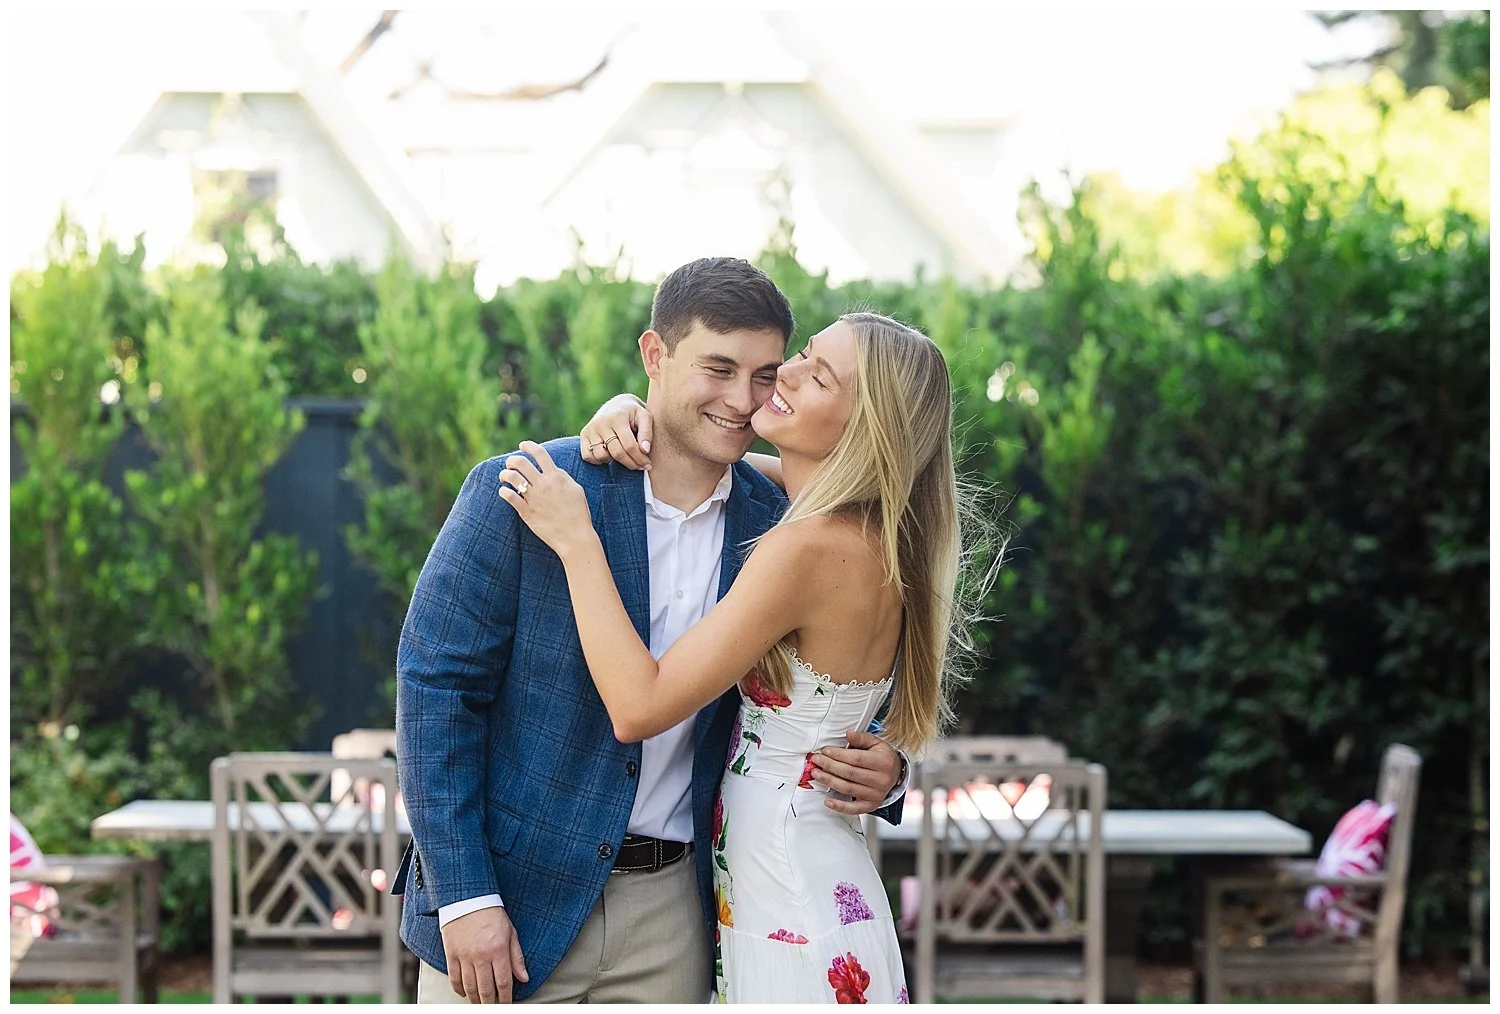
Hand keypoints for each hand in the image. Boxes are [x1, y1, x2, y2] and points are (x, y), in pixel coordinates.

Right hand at [440, 906, 528, 1002]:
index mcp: (498, 950)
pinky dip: (459, 990)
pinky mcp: (451, 955)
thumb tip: (524, 978)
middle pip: (486, 989)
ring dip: (475, 1000)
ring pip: (470, 987)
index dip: (506, 998)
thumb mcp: (510, 932)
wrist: (467, 898)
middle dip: (490, 1004)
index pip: (504, 982)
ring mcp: (465, 956)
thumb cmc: (492, 914)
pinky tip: (465, 993)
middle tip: (493, 1008)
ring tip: (480, 1004)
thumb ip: (517, 957)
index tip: (507, 1005)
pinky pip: (454, 979)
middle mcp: (481, 956)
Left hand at [498, 441, 596, 560]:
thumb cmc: (579, 514)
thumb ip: (563, 477)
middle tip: (510, 464)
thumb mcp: (576, 489)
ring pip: (512, 477)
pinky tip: (504, 491)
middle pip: (521, 462)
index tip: (522, 446)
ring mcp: (534, 498)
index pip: (539, 453)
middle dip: (512, 460)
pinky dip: (503, 491)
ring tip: (504, 476)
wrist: (575, 537)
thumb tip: (554, 470)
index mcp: (557, 476)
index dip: (528, 446)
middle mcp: (544, 484)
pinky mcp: (526, 512)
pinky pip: (509, 497)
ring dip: (505, 474)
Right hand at [580, 393, 652, 469]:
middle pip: (617, 453)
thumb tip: (645, 450)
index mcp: (618, 417)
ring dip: (614, 461)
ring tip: (624, 455)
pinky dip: (599, 460)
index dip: (640, 458)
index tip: (648, 465)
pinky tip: (609, 455)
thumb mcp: (645, 417)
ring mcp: (590, 429)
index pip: (629, 445)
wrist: (616, 405)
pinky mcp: (583, 434)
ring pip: (602, 456)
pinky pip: (588, 456)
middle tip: (640, 466)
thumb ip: (647, 433)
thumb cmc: (633, 414)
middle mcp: (601, 422)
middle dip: (631, 463)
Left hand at [812, 730, 903, 814]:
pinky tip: (827, 801)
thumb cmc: (882, 757)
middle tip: (816, 760)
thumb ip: (862, 738)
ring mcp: (877, 795)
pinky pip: (854, 808)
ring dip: (829, 781)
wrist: (895, 774)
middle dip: (830, 766)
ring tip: (817, 773)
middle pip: (850, 773)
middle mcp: (881, 780)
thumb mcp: (876, 743)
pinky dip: (839, 806)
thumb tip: (848, 733)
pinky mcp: (871, 805)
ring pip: (848, 788)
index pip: (856, 758)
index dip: (838, 754)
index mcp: (883, 762)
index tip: (825, 751)